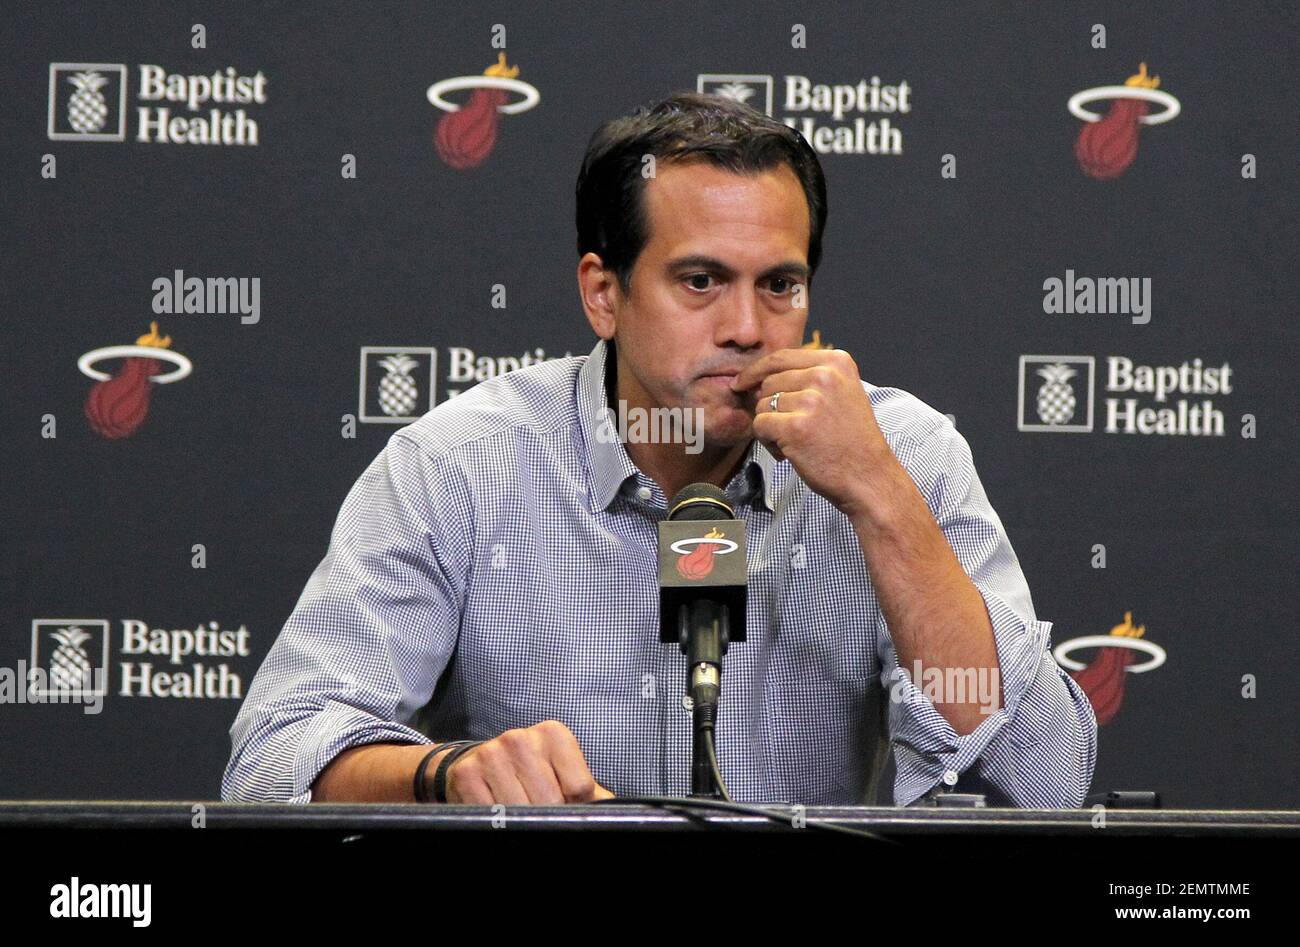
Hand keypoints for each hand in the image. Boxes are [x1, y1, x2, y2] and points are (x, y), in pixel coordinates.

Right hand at [443, 720, 614, 803]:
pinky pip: (493, 816)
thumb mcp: (561, 775)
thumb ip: (591, 793)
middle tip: (536, 809)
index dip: (573, 806)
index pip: (580, 787)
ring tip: (517, 809)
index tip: (561, 801)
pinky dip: (498, 822)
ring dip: (521, 820)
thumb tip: (618, 812)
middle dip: (547, 815)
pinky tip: (497, 810)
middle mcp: (521, 738)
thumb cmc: (527, 774)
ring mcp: (492, 754)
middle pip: (550, 801)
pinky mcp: (467, 774)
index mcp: (553, 734)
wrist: (474, 766)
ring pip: (521, 811)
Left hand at [730, 347, 893, 518]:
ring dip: (771, 427)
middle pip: (769, 382)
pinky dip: (767, 441)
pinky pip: (760, 425)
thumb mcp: (842, 393)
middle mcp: (825, 375)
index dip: (756, 371)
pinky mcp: (796, 427)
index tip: (742, 383)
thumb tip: (761, 375)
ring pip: (762, 405)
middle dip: (770, 407)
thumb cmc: (851, 440)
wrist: (869, 476)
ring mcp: (811, 401)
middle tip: (791, 430)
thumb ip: (810, 377)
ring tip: (796, 442)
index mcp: (837, 362)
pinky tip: (787, 452)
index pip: (781, 357)